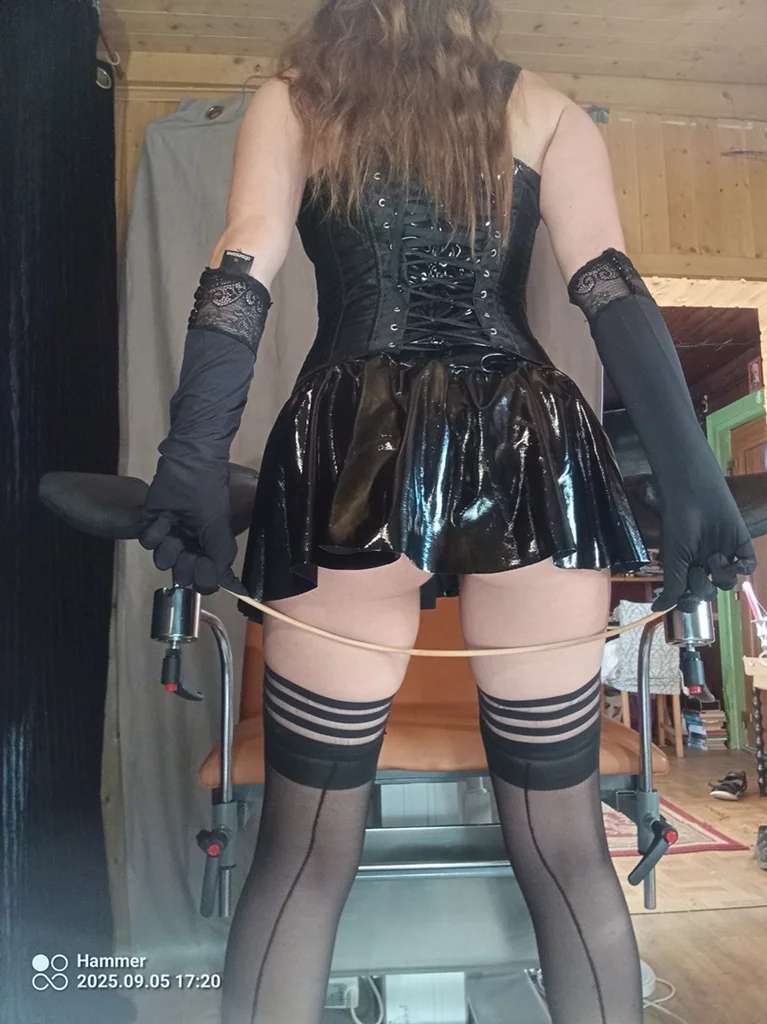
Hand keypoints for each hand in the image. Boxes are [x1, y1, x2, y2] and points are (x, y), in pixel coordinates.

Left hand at [138, 457, 237, 595]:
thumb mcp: (220, 530)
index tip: (203, 564)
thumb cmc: (208, 497)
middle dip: (184, 564)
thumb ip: (221, 560)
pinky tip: (164, 517)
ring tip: (174, 529)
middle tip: (187, 549)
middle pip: (182, 575)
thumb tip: (227, 585)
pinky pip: (148, 542)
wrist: (190, 468)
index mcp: (208, 550)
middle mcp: (189, 547)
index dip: (202, 578)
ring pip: (163, 561)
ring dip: (169, 546)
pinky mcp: (152, 525)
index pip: (204, 580)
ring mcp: (170, 537)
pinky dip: (155, 531)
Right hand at [652, 484, 755, 612]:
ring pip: (727, 582)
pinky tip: (734, 561)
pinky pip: (747, 566)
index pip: (690, 596)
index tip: (687, 598)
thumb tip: (657, 609)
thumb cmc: (679, 526)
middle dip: (703, 586)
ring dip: (720, 574)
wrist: (695, 497)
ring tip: (713, 556)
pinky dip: (742, 567)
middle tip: (697, 570)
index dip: (690, 601)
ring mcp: (724, 556)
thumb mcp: (672, 559)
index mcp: (686, 569)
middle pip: (708, 592)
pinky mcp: (741, 546)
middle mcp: (704, 565)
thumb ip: (671, 586)